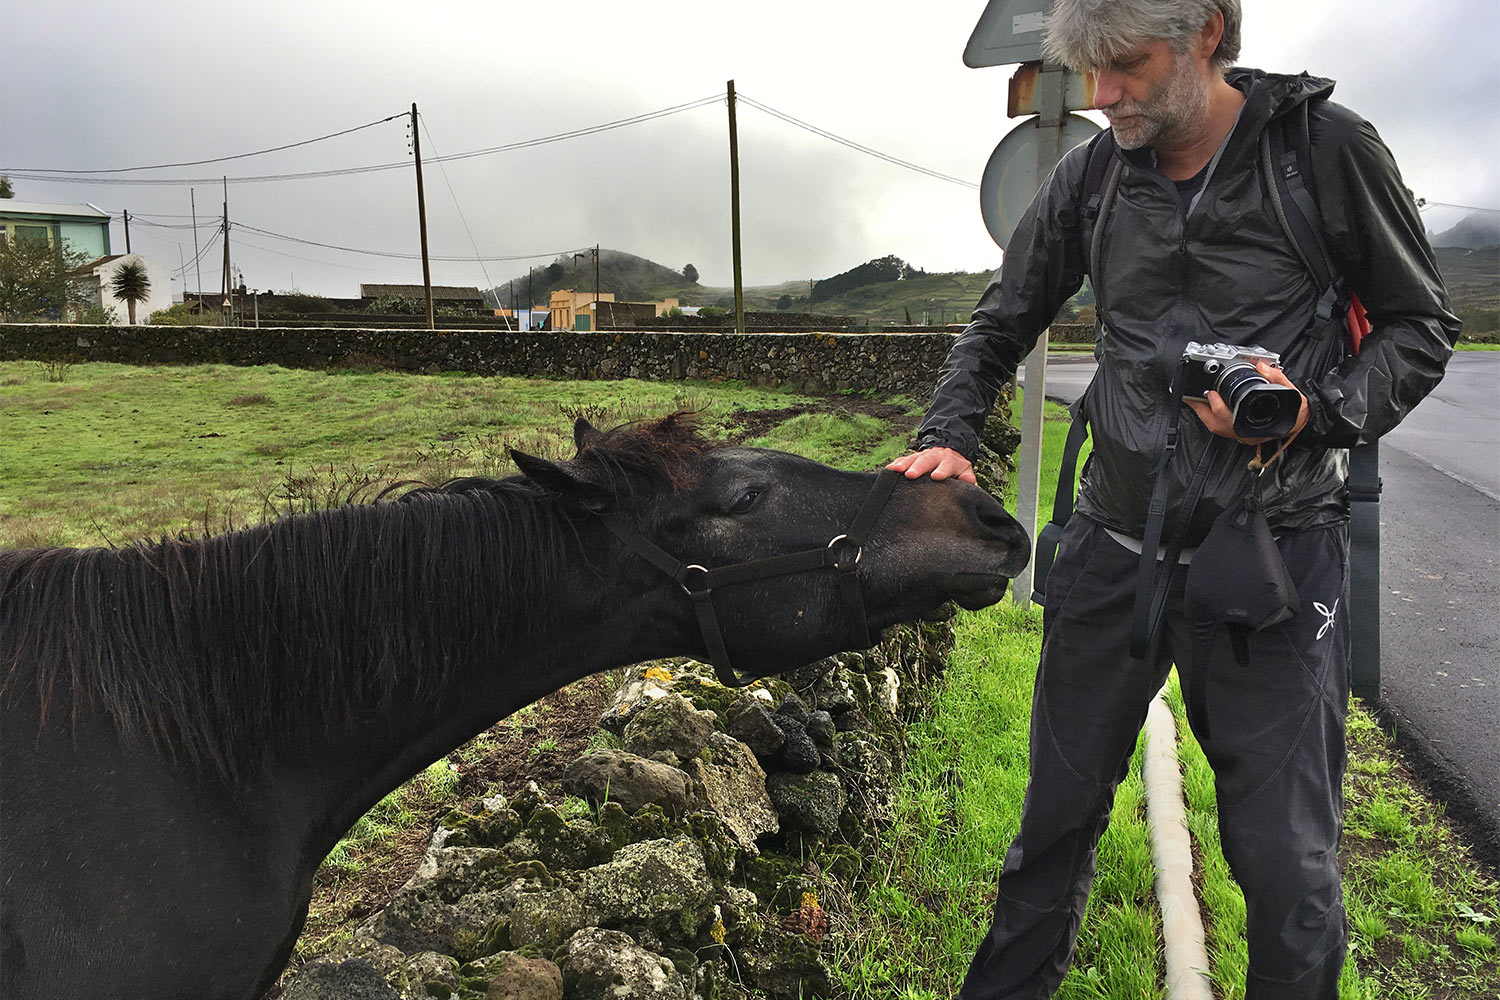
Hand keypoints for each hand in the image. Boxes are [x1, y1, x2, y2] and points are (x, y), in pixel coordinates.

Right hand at [886, 447, 976, 484]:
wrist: (947, 452)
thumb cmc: (956, 468)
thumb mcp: (965, 471)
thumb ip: (967, 478)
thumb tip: (969, 483)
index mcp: (949, 461)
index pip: (947, 465)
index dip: (942, 470)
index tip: (936, 477)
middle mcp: (934, 457)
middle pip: (926, 460)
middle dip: (917, 467)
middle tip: (910, 474)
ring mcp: (921, 457)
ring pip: (912, 458)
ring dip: (903, 464)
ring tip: (894, 470)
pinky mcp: (912, 459)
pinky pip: (903, 460)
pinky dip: (895, 464)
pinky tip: (888, 469)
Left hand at [1185, 361, 1308, 445]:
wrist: (1302, 422)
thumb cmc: (1296, 410)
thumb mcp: (1292, 392)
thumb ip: (1278, 378)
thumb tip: (1261, 367)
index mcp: (1260, 426)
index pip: (1233, 420)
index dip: (1218, 408)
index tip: (1211, 393)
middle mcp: (1249, 434)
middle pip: (1218, 426)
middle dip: (1202, 410)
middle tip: (1191, 396)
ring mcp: (1244, 436)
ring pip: (1218, 429)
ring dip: (1204, 414)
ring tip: (1194, 400)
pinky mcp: (1241, 434)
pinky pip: (1221, 429)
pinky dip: (1211, 418)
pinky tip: (1206, 407)